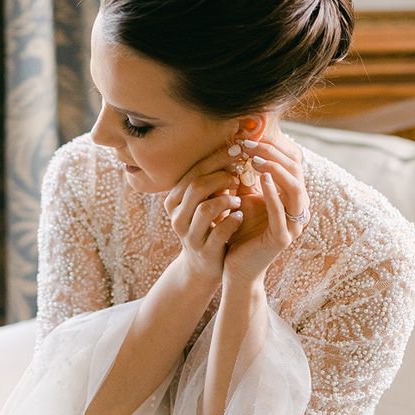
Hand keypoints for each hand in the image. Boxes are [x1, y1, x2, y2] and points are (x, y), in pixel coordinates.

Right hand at [164, 144, 242, 284]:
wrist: (203, 266)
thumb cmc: (208, 226)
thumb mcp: (206, 202)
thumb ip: (214, 181)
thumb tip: (235, 147)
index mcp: (174, 200)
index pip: (193, 172)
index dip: (215, 159)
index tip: (236, 150)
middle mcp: (177, 216)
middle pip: (197, 187)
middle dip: (221, 176)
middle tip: (240, 172)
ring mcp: (190, 235)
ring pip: (206, 208)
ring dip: (227, 198)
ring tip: (239, 198)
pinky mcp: (205, 251)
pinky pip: (219, 232)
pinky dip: (232, 221)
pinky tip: (241, 216)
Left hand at [223, 134, 309, 284]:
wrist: (235, 266)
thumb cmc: (240, 230)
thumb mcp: (244, 198)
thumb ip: (247, 177)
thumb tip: (240, 146)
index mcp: (291, 198)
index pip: (291, 163)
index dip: (274, 148)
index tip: (251, 136)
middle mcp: (298, 209)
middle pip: (296, 171)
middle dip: (274, 154)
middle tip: (252, 144)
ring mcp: (293, 225)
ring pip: (295, 188)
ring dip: (276, 169)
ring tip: (256, 158)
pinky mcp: (283, 238)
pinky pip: (281, 211)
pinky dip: (273, 192)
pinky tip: (260, 177)